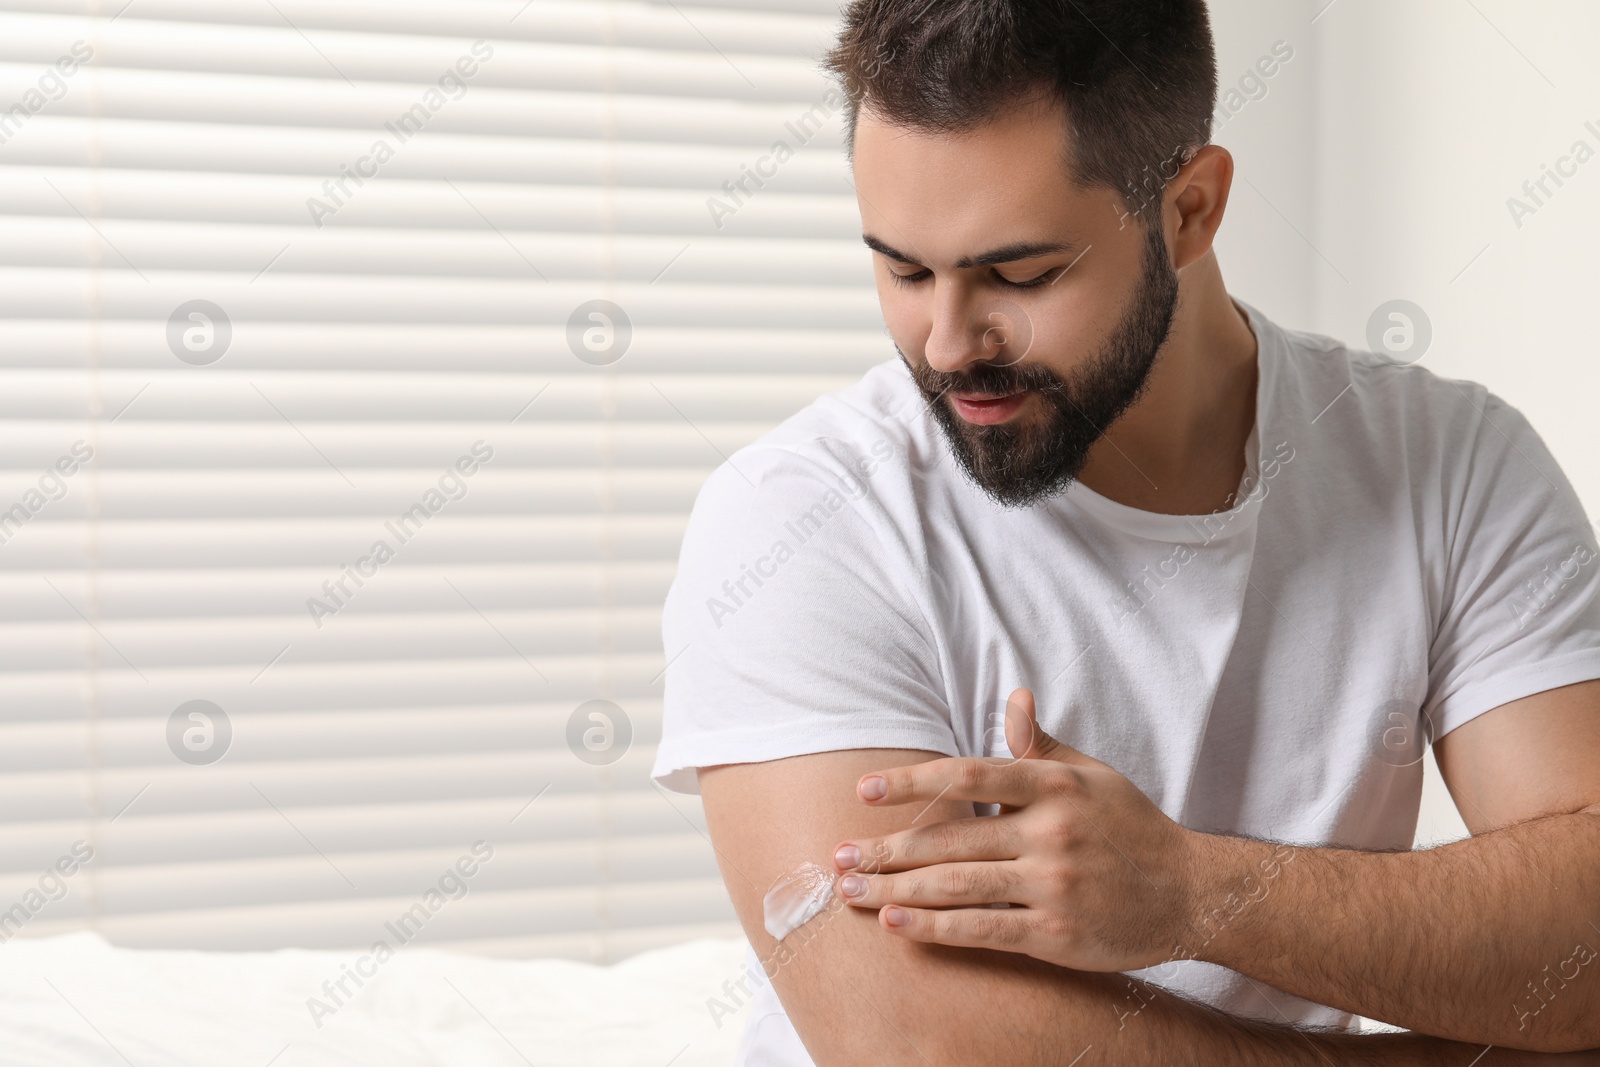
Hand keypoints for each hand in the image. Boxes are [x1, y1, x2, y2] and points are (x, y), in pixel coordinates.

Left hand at [831, 688, 1201, 971]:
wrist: (1191, 892)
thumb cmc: (1132, 827)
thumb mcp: (1093, 775)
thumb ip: (1042, 746)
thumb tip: (1014, 698)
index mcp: (1054, 786)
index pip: (969, 775)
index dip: (912, 781)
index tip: (864, 789)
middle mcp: (1051, 831)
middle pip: (951, 837)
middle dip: (888, 848)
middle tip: (839, 856)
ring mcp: (1053, 883)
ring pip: (958, 885)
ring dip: (897, 890)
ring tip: (853, 892)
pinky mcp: (1056, 932)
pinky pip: (983, 929)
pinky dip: (935, 928)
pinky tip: (897, 925)